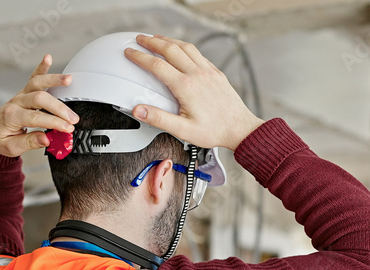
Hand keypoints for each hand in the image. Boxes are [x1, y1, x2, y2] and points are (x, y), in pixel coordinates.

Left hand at [0, 55, 79, 157]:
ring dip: (53, 80)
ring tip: (69, 80)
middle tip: (73, 118)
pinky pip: (33, 77)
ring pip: (37, 83)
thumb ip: (29, 142)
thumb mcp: (11, 147)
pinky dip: (41, 67)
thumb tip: (46, 139)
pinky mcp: (25, 91)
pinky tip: (48, 58)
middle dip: (59, 107)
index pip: (36, 118)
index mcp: (11, 117)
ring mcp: (21, 95)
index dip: (54, 123)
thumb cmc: (1, 138)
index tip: (67, 129)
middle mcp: (16, 102)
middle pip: (39, 99)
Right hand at [125, 34, 264, 151]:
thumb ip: (159, 119)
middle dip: (152, 42)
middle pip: (170, 49)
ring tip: (157, 38)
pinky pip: (198, 54)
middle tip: (140, 38)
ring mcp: (208, 72)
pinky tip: (181, 49)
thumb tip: (139, 110)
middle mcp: (197, 75)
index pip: (157, 66)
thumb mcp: (183, 130)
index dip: (140, 57)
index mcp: (186, 87)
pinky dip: (185, 47)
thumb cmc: (214, 131)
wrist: (240, 129)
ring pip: (186, 47)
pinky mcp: (216, 73)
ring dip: (169, 40)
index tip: (130, 52)